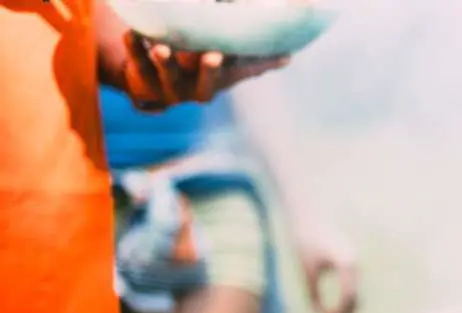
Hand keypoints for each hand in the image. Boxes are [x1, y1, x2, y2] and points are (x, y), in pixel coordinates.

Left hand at [121, 32, 287, 110]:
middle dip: (209, 71)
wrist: (150, 86)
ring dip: (166, 62)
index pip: (230, 77)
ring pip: (168, 76)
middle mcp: (195, 90)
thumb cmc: (195, 72)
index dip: (235, 69)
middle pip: (205, 85)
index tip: (238, 56)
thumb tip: (289, 56)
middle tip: (213, 55)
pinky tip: (132, 34)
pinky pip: (137, 64)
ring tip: (162, 47)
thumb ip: (254, 62)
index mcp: (217, 85)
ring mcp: (167, 86)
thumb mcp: (227, 68)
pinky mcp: (142, 77)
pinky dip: (134, 49)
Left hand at [293, 225, 358, 312]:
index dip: (337, 312)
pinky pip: (352, 288)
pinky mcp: (351, 265)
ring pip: (356, 294)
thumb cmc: (305, 242)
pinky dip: (345, 302)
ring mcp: (355, 264)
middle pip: (356, 297)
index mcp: (346, 263)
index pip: (348, 296)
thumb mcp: (306, 270)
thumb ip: (312, 293)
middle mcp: (355, 264)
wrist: (309, 218)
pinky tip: (333, 311)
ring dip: (346, 310)